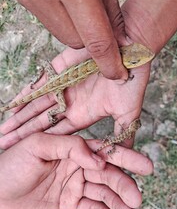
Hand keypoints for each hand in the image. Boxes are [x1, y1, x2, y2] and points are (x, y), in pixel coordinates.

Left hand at [0, 47, 150, 149]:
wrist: (131, 52)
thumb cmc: (131, 82)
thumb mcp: (128, 114)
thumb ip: (122, 135)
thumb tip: (122, 156)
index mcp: (83, 113)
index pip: (57, 132)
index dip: (43, 143)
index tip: (27, 154)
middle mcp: (70, 102)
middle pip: (42, 121)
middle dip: (23, 133)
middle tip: (5, 145)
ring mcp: (63, 86)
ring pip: (36, 105)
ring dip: (19, 117)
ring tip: (3, 131)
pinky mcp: (59, 69)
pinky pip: (38, 84)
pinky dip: (24, 95)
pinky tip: (10, 106)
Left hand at [0, 132, 152, 208]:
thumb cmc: (12, 165)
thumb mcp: (37, 145)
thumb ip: (68, 146)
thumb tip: (97, 158)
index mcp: (72, 148)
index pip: (102, 150)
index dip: (123, 157)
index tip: (141, 167)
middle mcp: (77, 165)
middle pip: (107, 172)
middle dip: (125, 183)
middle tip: (138, 197)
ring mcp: (74, 184)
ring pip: (103, 191)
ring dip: (117, 202)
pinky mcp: (70, 201)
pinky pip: (91, 206)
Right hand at [14, 0, 128, 79]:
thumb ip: (109, 6)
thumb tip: (118, 38)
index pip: (95, 40)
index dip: (109, 61)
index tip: (118, 72)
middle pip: (74, 41)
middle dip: (91, 37)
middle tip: (102, 21)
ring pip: (60, 32)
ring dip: (76, 26)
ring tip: (84, 3)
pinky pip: (48, 18)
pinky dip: (63, 15)